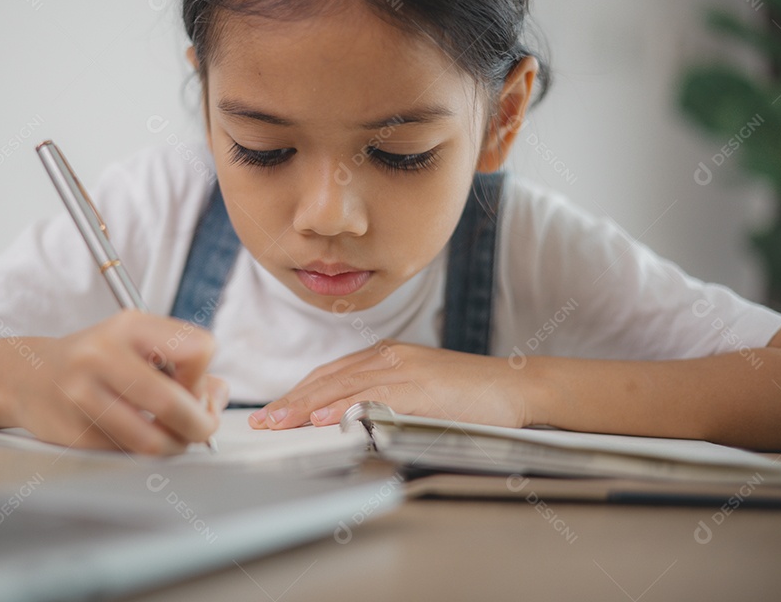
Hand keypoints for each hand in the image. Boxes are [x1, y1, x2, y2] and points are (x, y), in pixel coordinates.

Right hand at [6, 309, 227, 453]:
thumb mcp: (139, 344)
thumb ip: (184, 365)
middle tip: (201, 429)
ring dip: (176, 446)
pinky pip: (128, 454)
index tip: (191, 384)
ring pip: (152, 440)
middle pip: (173, 402)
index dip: (202, 376)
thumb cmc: (97, 359)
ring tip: (174, 438)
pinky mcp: (74, 432)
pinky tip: (140, 436)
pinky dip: (145, 452)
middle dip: (200, 425)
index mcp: (130, 325)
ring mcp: (83, 395)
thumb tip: (219, 395)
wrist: (29, 376)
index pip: (197, 349)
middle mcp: (102, 355)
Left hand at [248, 340, 530, 430]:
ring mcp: (406, 369)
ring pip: (346, 386)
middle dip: (292, 402)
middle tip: (263, 422)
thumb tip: (348, 422)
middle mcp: (389, 356)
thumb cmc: (469, 395)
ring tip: (281, 422)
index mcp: (385, 357)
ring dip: (309, 406)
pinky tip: (329, 419)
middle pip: (329, 378)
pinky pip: (379, 397)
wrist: (517, 385)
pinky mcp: (424, 387)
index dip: (297, 393)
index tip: (272, 412)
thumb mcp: (417, 391)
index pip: (329, 374)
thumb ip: (382, 399)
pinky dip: (350, 407)